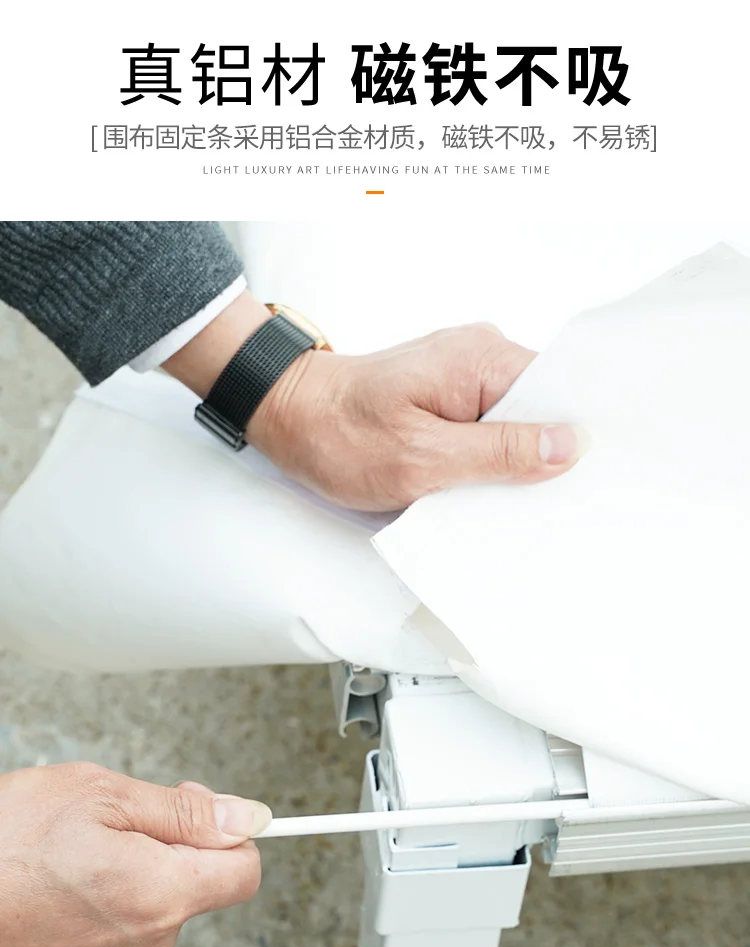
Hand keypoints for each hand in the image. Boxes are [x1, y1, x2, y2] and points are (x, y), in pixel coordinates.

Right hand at [0, 763, 270, 946]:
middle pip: (199, 887)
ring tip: (74, 857)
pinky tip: (62, 886)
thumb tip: (247, 817)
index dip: (227, 832)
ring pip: (160, 908)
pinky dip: (107, 905)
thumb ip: (183, 811)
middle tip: (112, 823)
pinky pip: (126, 933)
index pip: (244, 871)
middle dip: (170, 848)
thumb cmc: (3, 845)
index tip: (200, 811)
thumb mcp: (99, 795)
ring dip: (135, 875)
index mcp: (160, 896)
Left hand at [248, 324, 586, 509]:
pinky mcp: (447, 395)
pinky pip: (487, 428)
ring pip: (515, 425)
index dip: (577, 438)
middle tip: (551, 507)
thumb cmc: (340, 436)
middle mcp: (480, 356)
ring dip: (514, 464)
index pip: (559, 392)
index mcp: (482, 359)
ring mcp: (463, 374)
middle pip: (541, 410)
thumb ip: (499, 453)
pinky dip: (488, 460)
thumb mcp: (424, 458)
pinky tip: (485, 490)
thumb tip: (571, 444)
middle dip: (546, 458)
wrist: (285, 416)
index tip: (594, 481)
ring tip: (515, 503)